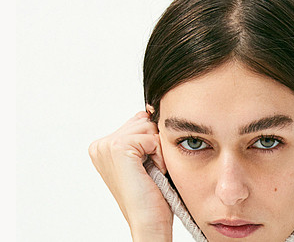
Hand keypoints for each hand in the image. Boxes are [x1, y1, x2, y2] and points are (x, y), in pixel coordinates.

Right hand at [89, 110, 173, 241]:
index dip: (151, 141)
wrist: (149, 223)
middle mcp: (100, 145)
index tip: (145, 166)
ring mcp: (107, 146)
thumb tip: (150, 105)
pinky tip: (152, 172)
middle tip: (149, 170)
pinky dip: (158, 154)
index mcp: (103, 146)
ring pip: (148, 125)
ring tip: (150, 172)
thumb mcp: (145, 155)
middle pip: (143, 119)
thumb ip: (143, 130)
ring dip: (157, 149)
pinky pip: (151, 136)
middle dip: (154, 142)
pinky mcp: (118, 148)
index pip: (139, 120)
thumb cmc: (151, 195)